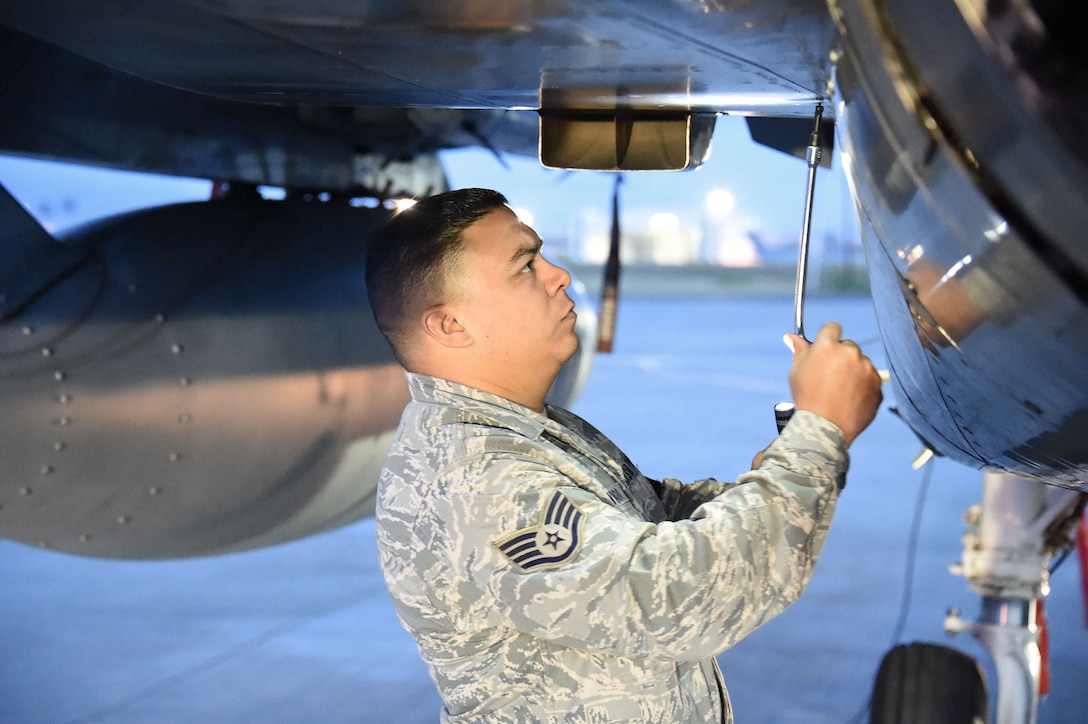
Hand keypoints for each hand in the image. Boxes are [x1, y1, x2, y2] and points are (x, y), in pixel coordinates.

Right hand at [785, 322, 882, 446]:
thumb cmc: (807, 398)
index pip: (832, 328)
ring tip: (840, 392)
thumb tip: (791, 336)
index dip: (828, 337)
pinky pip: (871, 379)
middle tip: (830, 376)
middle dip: (841, 356)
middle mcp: (850, 353)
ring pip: (861, 363)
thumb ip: (799, 350)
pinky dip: (863, 385)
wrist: (826, 428)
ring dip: (853, 371)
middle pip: (848, 346)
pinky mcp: (877, 384)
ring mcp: (866, 368)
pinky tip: (850, 398)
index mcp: (828, 346)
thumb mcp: (796, 372)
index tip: (825, 348)